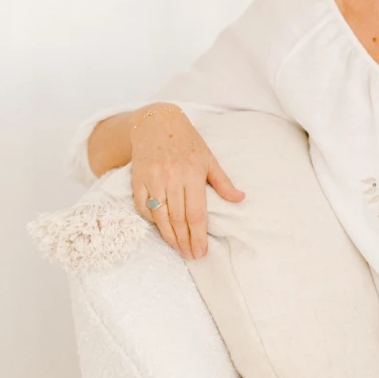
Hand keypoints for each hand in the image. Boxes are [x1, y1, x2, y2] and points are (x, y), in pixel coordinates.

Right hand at [130, 104, 244, 259]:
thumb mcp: (209, 158)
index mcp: (192, 175)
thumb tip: (240, 199)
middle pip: (178, 218)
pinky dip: (151, 219)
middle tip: (190, 256)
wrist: (157, 122)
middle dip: (184, 241)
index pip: (196, 214)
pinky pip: (142, 205)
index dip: (198, 236)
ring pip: (160, 215)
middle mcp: (172, 178)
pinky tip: (160, 229)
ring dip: (168, 235)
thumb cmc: (187, 141)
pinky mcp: (138, 178)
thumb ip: (223, 182)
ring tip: (177, 248)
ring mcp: (153, 179)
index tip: (201, 251)